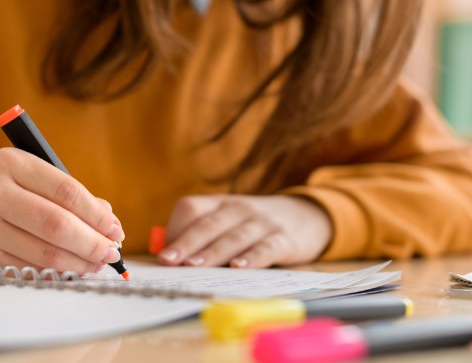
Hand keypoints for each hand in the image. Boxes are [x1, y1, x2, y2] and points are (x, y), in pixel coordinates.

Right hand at [0, 147, 124, 273]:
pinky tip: (71, 270)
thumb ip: (68, 194)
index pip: (65, 190)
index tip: (115, 228)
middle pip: (56, 223)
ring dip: (78, 262)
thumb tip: (108, 220)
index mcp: (11, 163)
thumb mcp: (29, 180)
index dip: (96, 213)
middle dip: (91, 242)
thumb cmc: (2, 196)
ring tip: (96, 263)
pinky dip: (56, 273)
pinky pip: (29, 269)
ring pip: (44, 252)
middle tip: (111, 252)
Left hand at [157, 195, 332, 267]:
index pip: (191, 208)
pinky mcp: (284, 239)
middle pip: (208, 224)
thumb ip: (202, 237)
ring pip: (234, 237)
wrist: (307, 216)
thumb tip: (170, 260)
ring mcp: (262, 223)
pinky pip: (266, 247)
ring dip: (213, 252)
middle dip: (186, 243)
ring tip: (195, 265)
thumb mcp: (228, 222)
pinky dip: (253, 257)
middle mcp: (238, 209)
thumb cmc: (254, 226)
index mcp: (219, 204)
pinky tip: (240, 267)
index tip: (163, 254)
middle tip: (169, 261)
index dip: (176, 230)